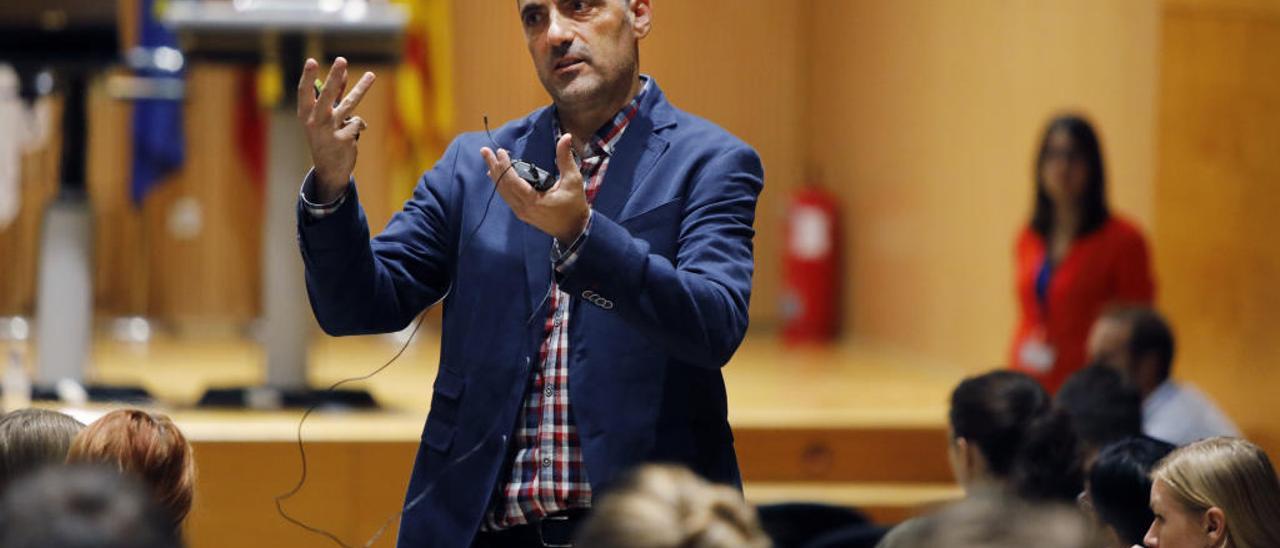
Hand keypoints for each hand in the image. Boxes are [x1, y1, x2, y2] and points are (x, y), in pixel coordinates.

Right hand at [296, 57, 375, 201]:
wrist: (329, 169)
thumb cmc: (324, 136)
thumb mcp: (324, 116)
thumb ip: (334, 95)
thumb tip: (343, 72)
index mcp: (305, 114)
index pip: (304, 92)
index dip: (308, 76)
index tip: (311, 61)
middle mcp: (315, 121)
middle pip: (327, 95)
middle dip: (335, 77)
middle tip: (342, 60)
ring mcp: (330, 131)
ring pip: (349, 105)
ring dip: (361, 89)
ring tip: (372, 75)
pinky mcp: (345, 140)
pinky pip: (357, 123)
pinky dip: (356, 126)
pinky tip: (349, 136)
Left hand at [482, 133, 589, 243]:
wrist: (574, 229)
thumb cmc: (574, 206)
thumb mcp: (573, 180)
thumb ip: (565, 158)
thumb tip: (566, 137)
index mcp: (533, 201)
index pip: (512, 181)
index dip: (504, 166)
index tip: (500, 152)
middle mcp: (523, 208)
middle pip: (503, 186)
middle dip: (494, 167)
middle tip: (485, 151)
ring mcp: (521, 212)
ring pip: (503, 192)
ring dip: (495, 175)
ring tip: (488, 160)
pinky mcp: (522, 213)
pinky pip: (507, 197)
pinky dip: (501, 184)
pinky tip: (496, 176)